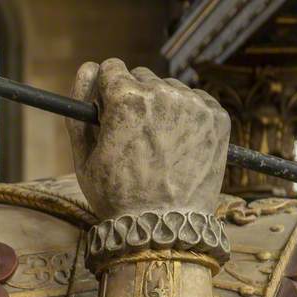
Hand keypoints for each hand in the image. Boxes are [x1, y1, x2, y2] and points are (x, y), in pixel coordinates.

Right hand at [67, 59, 229, 218]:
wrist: (164, 227)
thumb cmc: (118, 197)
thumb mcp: (84, 156)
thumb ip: (79, 108)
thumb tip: (87, 68)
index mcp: (126, 99)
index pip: (112, 67)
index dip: (106, 90)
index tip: (110, 108)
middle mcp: (163, 94)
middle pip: (141, 76)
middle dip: (134, 98)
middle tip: (134, 134)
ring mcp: (194, 104)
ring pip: (169, 88)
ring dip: (161, 106)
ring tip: (158, 145)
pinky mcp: (217, 117)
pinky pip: (195, 101)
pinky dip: (186, 116)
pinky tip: (178, 145)